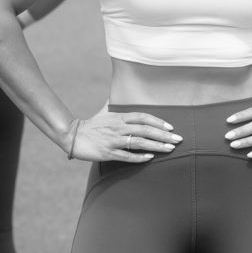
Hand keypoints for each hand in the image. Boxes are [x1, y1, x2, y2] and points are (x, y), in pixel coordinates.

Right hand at [66, 105, 182, 162]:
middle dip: (163, 135)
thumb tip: (119, 94)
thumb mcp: (104, 111)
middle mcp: (118, 127)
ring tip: (169, 149)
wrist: (74, 136)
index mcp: (119, 117)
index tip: (170, 127)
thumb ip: (115, 104)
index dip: (157, 121)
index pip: (142, 117)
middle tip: (178, 139)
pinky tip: (150, 158)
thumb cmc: (92, 124)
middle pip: (145, 129)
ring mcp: (113, 140)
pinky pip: (127, 156)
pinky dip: (140, 157)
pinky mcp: (108, 153)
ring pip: (139, 142)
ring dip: (156, 146)